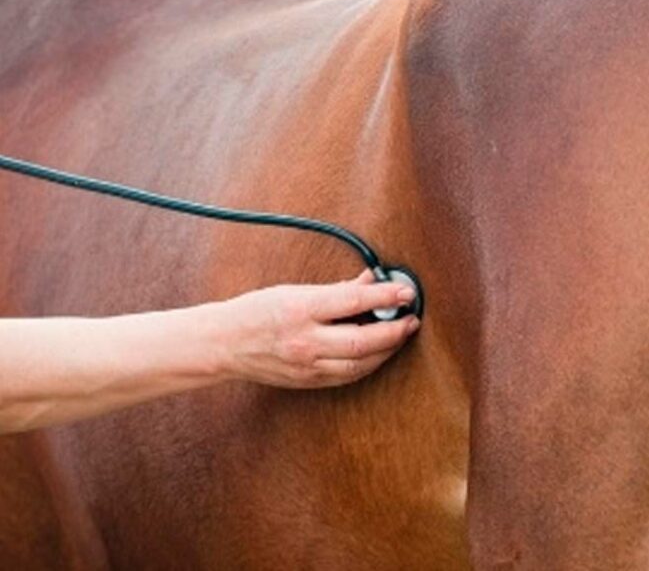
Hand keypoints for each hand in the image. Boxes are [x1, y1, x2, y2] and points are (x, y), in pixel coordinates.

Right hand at [221, 271, 420, 387]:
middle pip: (362, 341)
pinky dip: (368, 364)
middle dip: (394, 331)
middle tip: (412, 318)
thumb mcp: (294, 290)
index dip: (385, 297)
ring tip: (401, 334)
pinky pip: (347, 377)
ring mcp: (306, 366)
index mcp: (299, 309)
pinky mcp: (308, 382)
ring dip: (387, 350)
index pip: (352, 302)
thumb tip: (372, 280)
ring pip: (360, 365)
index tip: (406, 291)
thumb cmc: (257, 311)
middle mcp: (304, 341)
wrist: (223, 344)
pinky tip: (380, 352)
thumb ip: (336, 289)